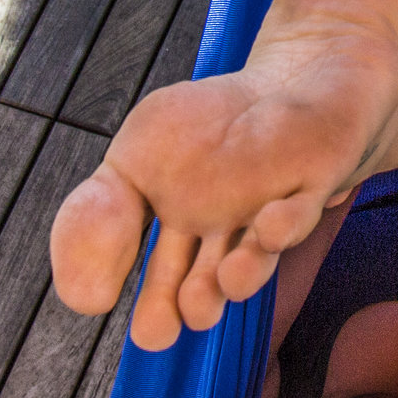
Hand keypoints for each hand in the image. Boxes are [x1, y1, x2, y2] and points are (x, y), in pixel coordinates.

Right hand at [52, 49, 397, 349]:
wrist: (297, 76)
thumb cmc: (212, 123)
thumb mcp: (135, 154)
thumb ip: (96, 218)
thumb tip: (85, 301)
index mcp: (180, 238)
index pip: (159, 279)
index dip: (148, 301)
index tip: (115, 309)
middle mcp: (226, 239)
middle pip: (208, 282)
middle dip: (194, 301)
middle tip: (176, 322)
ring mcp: (269, 213)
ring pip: (256, 255)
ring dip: (242, 272)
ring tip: (228, 281)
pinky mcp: (312, 188)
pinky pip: (300, 212)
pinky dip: (285, 222)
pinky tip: (269, 226)